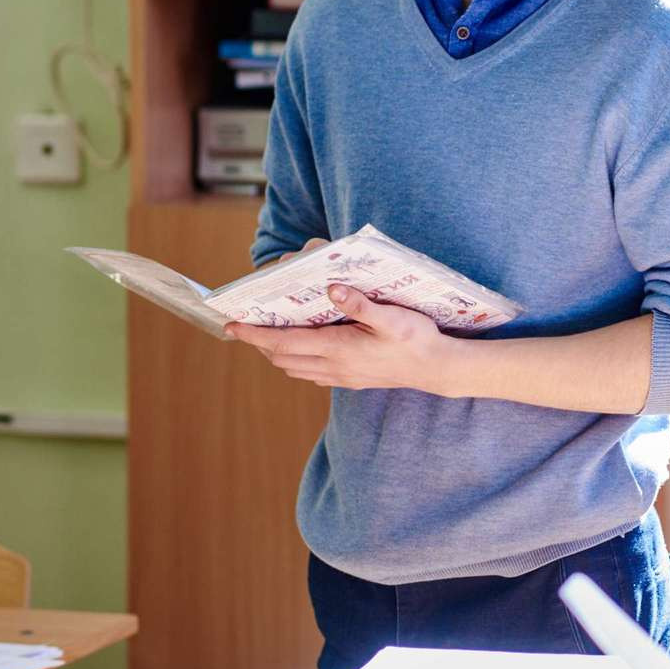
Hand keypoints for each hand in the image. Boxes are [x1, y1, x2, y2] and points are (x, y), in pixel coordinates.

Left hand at [227, 284, 453, 392]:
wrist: (437, 369)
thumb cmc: (417, 339)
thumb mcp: (394, 316)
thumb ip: (361, 304)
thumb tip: (331, 288)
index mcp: (339, 348)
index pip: (284, 343)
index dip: (254, 335)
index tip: (231, 325)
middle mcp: (334, 367)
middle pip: (282, 358)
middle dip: (260, 342)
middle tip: (247, 323)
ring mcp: (341, 377)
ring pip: (294, 368)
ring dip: (277, 352)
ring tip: (269, 332)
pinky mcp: (350, 380)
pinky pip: (311, 373)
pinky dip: (296, 360)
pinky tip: (304, 346)